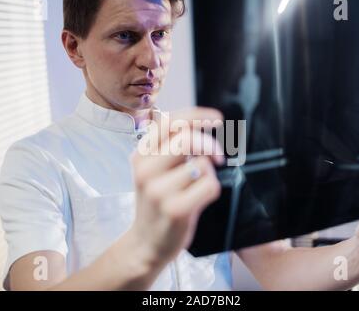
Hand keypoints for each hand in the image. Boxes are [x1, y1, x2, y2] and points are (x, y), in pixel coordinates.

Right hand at [129, 108, 224, 267]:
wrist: (145, 243)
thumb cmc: (157, 203)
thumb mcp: (153, 171)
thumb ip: (170, 148)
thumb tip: (200, 127)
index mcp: (140, 155)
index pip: (169, 122)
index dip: (197, 115)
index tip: (217, 119)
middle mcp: (145, 170)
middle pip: (187, 138)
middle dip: (210, 144)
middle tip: (217, 157)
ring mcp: (158, 191)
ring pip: (201, 163)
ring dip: (208, 172)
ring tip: (197, 185)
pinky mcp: (175, 209)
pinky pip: (209, 184)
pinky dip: (212, 189)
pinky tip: (198, 199)